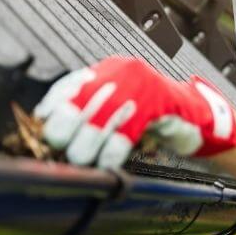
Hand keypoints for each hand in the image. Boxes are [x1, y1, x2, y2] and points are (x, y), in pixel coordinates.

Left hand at [34, 56, 235, 167]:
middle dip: (65, 131)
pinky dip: (111, 152)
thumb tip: (50, 128)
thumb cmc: (151, 116)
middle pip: (79, 102)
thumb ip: (89, 112)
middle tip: (59, 150)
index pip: (68, 86)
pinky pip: (125, 133)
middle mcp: (120, 72)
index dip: (52, 109)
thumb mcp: (117, 107)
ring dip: (86, 146)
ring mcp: (140, 86)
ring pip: (99, 120)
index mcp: (108, 70)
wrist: (194, 116)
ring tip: (80, 161)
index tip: (40, 129)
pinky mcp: (157, 104)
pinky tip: (107, 164)